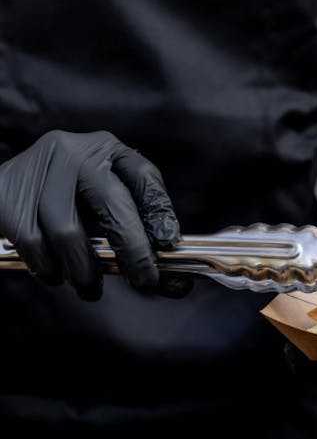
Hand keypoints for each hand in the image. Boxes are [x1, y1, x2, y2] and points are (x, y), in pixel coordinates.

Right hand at [0, 130, 180, 299]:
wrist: (7, 188)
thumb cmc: (69, 203)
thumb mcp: (105, 204)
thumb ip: (140, 236)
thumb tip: (177, 282)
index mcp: (105, 150)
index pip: (142, 176)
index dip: (160, 212)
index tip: (170, 245)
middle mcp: (73, 152)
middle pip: (111, 203)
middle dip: (132, 250)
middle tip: (143, 280)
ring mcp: (38, 170)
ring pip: (67, 232)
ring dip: (85, 272)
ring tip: (90, 288)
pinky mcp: (8, 193)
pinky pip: (34, 244)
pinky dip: (49, 269)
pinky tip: (55, 273)